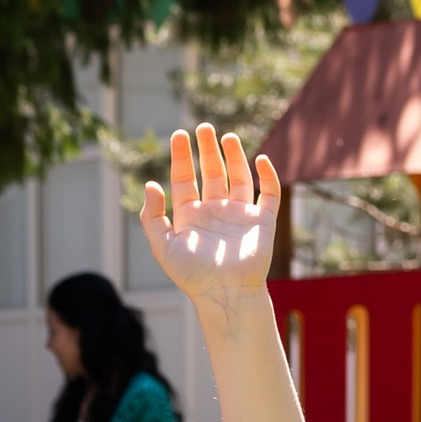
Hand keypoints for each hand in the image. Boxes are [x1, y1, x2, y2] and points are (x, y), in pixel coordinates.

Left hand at [139, 122, 280, 317]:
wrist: (226, 294)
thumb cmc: (193, 276)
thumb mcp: (163, 247)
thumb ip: (152, 217)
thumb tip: (151, 184)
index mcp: (191, 217)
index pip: (186, 179)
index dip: (182, 157)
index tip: (179, 135)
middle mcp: (215, 212)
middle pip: (212, 172)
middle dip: (207, 150)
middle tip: (203, 127)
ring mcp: (239, 214)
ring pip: (238, 177)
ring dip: (234, 156)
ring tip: (226, 137)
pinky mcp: (262, 220)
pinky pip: (269, 193)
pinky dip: (267, 175)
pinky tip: (259, 159)